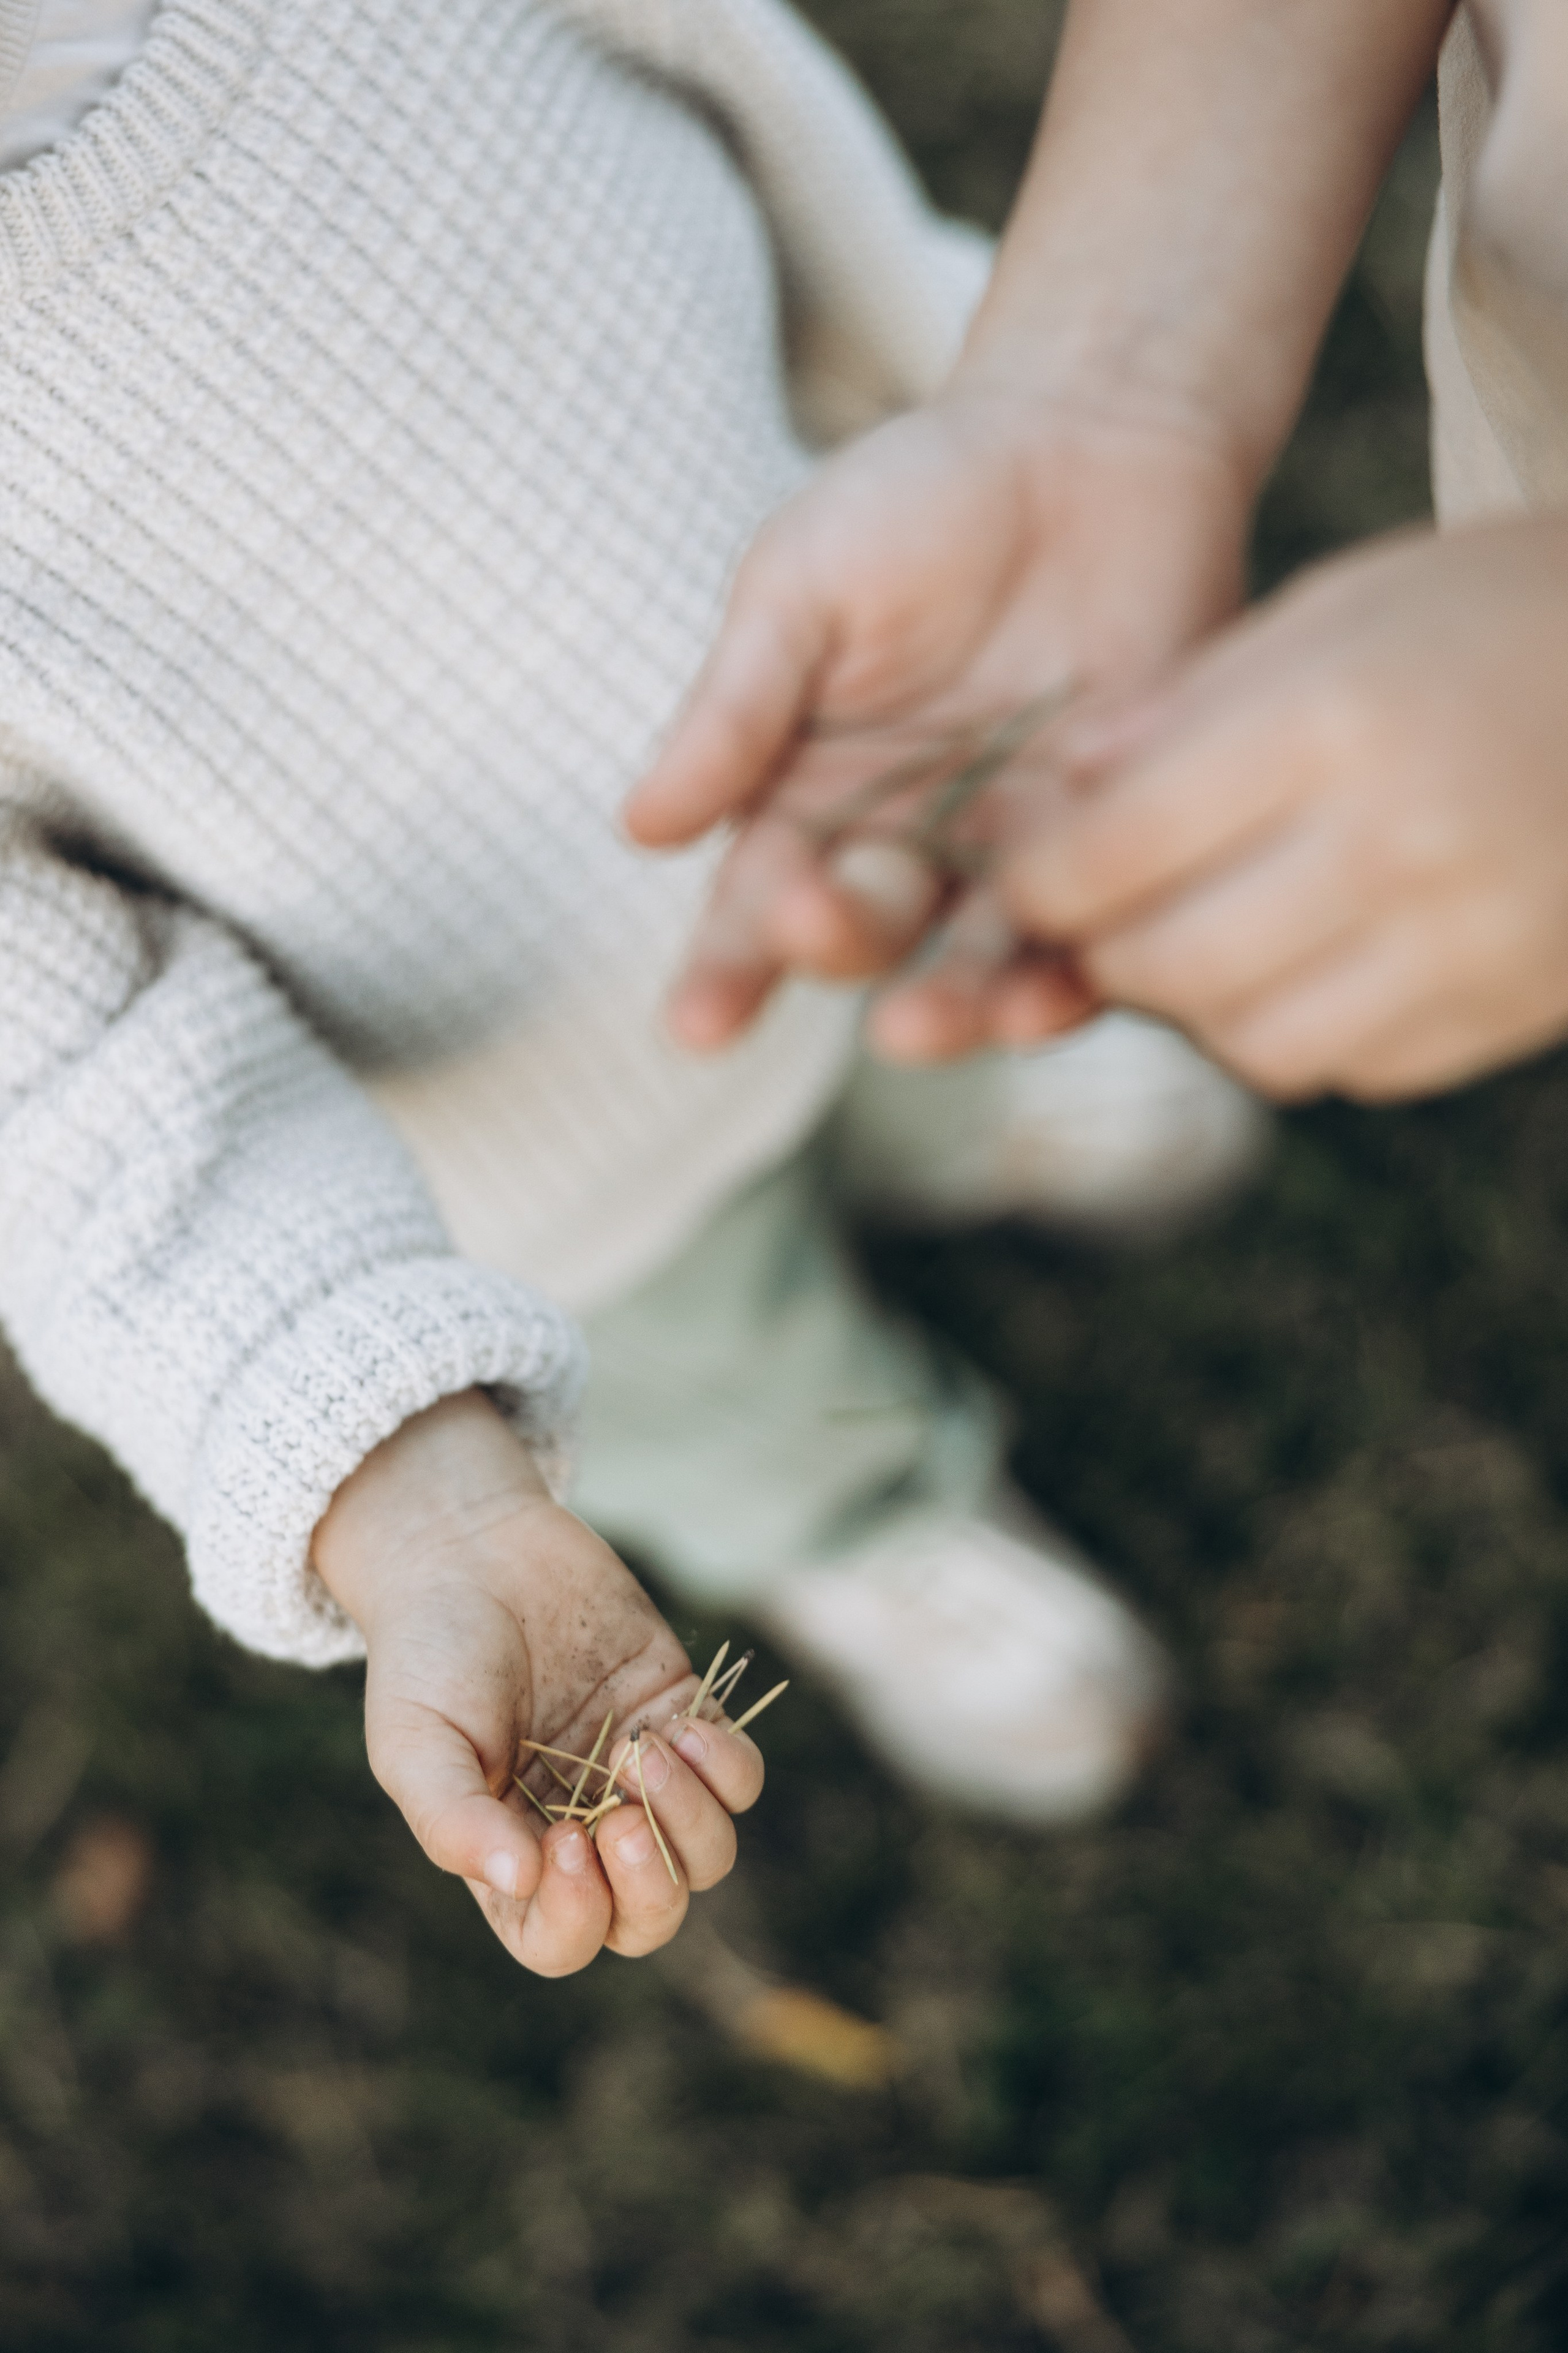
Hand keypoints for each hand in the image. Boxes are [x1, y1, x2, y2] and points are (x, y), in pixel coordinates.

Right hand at [312, 1392, 763, 1976]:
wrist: (471, 1549)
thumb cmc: (429, 1653)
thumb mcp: (414, 1742)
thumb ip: (454, 1821)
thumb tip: (519, 1882)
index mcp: (512, 1859)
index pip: (561, 1942)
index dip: (576, 1917)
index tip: (560, 1841)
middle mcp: (583, 1833)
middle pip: (649, 1918)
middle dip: (651, 1885)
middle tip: (622, 1819)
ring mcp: (638, 1779)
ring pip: (706, 1857)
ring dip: (691, 1819)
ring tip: (645, 1750)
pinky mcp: (679, 1718)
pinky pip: (738, 1781)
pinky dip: (727, 1769)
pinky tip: (685, 1727)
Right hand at [623, 381, 1250, 1060]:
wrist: (1096, 429)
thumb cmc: (923, 497)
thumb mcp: (803, 587)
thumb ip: (736, 710)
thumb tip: (641, 828)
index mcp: (809, 799)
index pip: (755, 905)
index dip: (725, 970)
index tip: (697, 1025)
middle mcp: (905, 845)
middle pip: (862, 933)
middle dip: (834, 946)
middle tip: (817, 932)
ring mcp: (1012, 850)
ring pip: (972, 958)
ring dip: (947, 1003)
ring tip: (923, 1025)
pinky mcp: (1115, 836)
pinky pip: (1090, 931)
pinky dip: (1066, 977)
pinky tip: (1042, 1001)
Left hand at [992, 518, 1567, 1100]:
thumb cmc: (1499, 618)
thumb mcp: (1343, 607)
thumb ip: (1188, 705)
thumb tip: (1054, 796)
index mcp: (1333, 719)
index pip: (1114, 848)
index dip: (1039, 880)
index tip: (1028, 874)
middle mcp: (1394, 841)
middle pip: (1166, 961)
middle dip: (1104, 951)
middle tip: (1102, 918)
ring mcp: (1462, 939)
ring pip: (1250, 1041)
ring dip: (1200, 1006)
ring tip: (1207, 939)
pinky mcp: (1508, 1006)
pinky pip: (1350, 1066)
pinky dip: (1302, 1029)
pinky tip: (1312, 960)